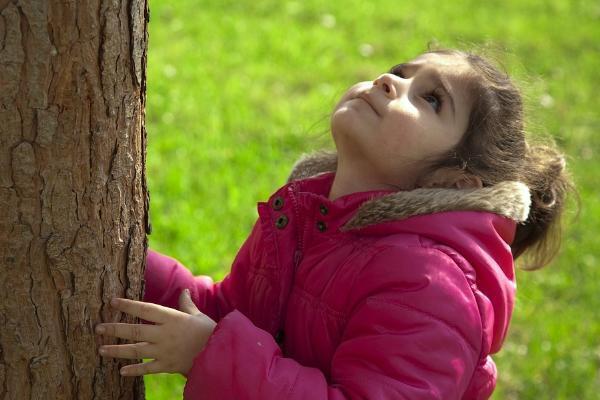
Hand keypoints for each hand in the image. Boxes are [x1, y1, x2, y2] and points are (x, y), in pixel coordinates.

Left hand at [95, 289, 215, 376]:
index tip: (112, 301)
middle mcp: (165, 333)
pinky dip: (134, 369)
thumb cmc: (208, 331)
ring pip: (136, 350)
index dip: (128, 305)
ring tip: (101, 349)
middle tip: (98, 327)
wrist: (218, 352)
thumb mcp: (197, 315)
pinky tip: (121, 370)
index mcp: (171, 318)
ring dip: (117, 350)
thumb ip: (186, 304)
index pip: (145, 309)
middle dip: (115, 328)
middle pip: (135, 330)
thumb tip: (184, 290)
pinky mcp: (167, 365)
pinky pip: (147, 368)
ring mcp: (164, 350)